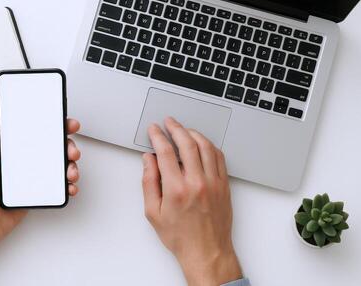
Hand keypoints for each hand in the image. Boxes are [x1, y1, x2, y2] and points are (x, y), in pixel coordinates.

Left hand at [0, 109, 80, 266]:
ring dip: (68, 165)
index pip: (26, 131)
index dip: (45, 123)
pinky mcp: (31, 194)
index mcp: (0, 151)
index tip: (59, 120)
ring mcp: (25, 178)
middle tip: (71, 149)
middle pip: (46, 146)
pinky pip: (53, 186)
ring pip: (53, 166)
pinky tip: (69, 186)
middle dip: (64, 144)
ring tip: (71, 171)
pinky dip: (65, 185)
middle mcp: (15, 162)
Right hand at [142, 117, 241, 285]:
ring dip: (193, 133)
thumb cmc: (181, 237)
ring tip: (184, 129)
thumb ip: (149, 183)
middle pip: (187, 143)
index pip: (166, 152)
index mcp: (176, 190)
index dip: (158, 136)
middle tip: (168, 122)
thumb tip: (149, 160)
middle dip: (175, 128)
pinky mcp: (224, 185)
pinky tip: (201, 143)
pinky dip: (209, 145)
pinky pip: (219, 157)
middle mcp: (197, 183)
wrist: (207, 252)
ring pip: (205, 146)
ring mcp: (213, 183)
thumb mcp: (153, 213)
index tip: (154, 130)